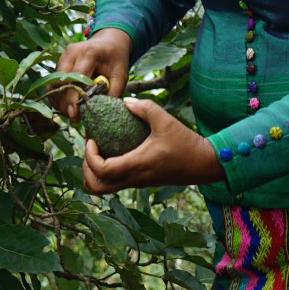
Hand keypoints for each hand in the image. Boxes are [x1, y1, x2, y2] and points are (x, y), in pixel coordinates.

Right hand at [52, 28, 131, 120]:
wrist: (109, 42)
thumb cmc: (116, 60)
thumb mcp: (120, 76)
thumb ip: (111, 95)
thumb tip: (98, 118)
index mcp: (89, 52)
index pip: (76, 77)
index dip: (73, 98)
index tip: (75, 115)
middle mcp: (72, 52)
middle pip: (60, 81)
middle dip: (65, 103)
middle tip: (75, 118)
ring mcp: (63, 55)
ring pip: (53, 83)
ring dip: (60, 101)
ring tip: (72, 113)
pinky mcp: (59, 62)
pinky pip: (53, 82)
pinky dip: (58, 96)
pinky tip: (67, 105)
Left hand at [82, 98, 223, 194]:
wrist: (203, 163)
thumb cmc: (185, 143)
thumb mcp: (165, 120)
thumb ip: (144, 108)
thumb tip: (125, 101)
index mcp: (136, 165)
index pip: (102, 170)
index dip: (90, 156)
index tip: (92, 138)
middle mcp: (133, 178)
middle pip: (96, 187)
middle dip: (85, 169)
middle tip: (90, 148)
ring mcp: (136, 182)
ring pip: (103, 188)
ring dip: (94, 173)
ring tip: (98, 151)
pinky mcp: (140, 181)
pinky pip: (114, 182)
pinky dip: (105, 172)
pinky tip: (112, 151)